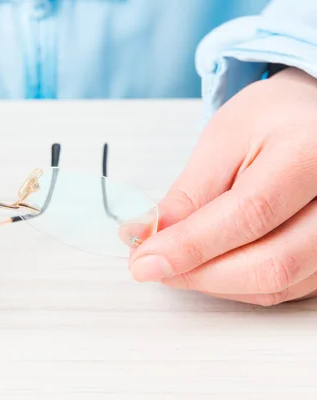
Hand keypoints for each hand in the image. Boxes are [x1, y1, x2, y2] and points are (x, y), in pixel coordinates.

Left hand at [128, 67, 316, 305]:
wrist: (310, 124)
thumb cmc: (271, 123)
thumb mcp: (221, 142)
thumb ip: (187, 196)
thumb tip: (147, 238)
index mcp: (310, 153)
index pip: (248, 215)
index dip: (190, 246)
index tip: (143, 260)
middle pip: (271, 264)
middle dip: (199, 273)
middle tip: (152, 265)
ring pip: (276, 285)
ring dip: (215, 283)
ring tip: (177, 259)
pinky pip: (285, 289)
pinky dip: (237, 284)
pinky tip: (210, 262)